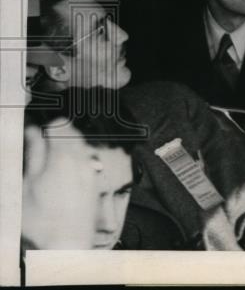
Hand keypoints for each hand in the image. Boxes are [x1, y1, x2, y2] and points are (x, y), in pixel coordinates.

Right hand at [21, 120, 99, 248]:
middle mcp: (82, 159)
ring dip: (67, 148)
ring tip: (51, 165)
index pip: (59, 124)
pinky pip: (87, 161)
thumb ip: (33, 155)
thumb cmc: (41, 219)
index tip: (36, 136)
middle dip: (57, 136)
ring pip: (81, 146)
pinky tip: (63, 177)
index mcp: (63, 156)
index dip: (45, 127)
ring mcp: (91, 170)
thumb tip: (32, 131)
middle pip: (73, 132)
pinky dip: (76, 161)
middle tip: (42, 151)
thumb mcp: (26, 185)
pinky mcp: (95, 181)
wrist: (66, 243)